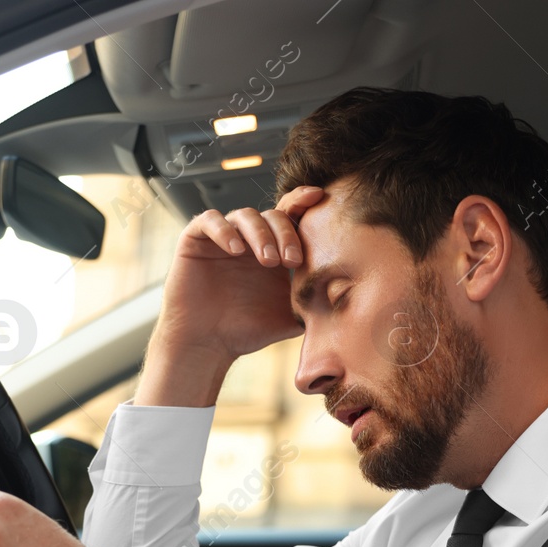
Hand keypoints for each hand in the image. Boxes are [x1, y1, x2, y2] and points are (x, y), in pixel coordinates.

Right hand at [138, 185, 326, 406]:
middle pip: (273, 215)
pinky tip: (235, 249)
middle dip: (286, 233)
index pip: (290, 217)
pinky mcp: (195, 240)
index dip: (303, 203)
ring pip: (245, 215)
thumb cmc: (244, 334)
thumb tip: (353, 303)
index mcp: (272, 250)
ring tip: (268, 261)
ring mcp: (222, 238)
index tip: (320, 199)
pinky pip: (210, 221)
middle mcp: (248, 240)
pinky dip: (224, 229)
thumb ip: (314, 306)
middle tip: (292, 260)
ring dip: (261, 234)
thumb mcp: (289, 319)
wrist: (205, 346)